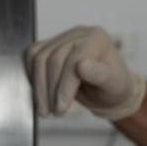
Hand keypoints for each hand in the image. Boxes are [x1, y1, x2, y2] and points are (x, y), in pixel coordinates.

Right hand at [26, 25, 146, 119]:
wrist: (107, 89)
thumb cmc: (113, 86)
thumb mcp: (113, 84)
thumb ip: (99, 74)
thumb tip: (82, 65)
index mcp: (97, 38)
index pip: (74, 58)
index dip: (65, 84)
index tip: (61, 107)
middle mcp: (78, 33)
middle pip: (54, 58)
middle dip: (51, 89)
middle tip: (54, 111)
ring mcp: (62, 38)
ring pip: (39, 57)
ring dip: (39, 86)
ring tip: (45, 108)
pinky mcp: (49, 45)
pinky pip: (32, 56)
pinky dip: (33, 77)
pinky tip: (40, 93)